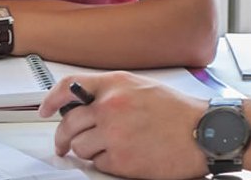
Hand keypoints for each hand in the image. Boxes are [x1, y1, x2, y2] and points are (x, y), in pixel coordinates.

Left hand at [37, 72, 206, 179]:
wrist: (206, 133)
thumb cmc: (180, 112)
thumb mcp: (143, 88)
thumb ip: (113, 93)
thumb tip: (87, 106)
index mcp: (116, 85)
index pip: (69, 87)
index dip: (51, 100)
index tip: (45, 110)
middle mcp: (111, 107)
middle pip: (68, 124)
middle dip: (63, 137)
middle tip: (64, 144)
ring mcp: (114, 134)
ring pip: (80, 147)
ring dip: (89, 151)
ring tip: (109, 149)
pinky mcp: (122, 160)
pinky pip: (98, 164)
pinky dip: (107, 164)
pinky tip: (125, 157)